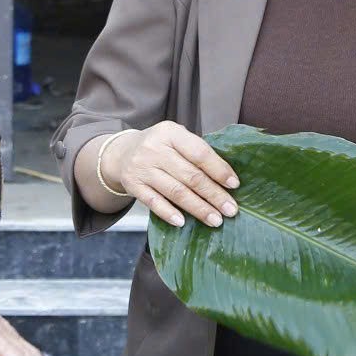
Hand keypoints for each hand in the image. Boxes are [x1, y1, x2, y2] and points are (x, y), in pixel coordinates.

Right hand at [104, 122, 239, 229]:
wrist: (122, 152)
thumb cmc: (160, 147)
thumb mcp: (176, 138)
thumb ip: (196, 152)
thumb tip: (227, 180)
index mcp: (171, 132)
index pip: (199, 153)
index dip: (218, 169)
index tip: (234, 185)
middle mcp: (154, 148)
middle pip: (190, 176)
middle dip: (214, 195)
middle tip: (231, 210)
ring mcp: (142, 167)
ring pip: (175, 192)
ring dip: (198, 208)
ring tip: (215, 220)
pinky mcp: (132, 185)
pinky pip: (153, 202)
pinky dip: (169, 213)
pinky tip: (183, 223)